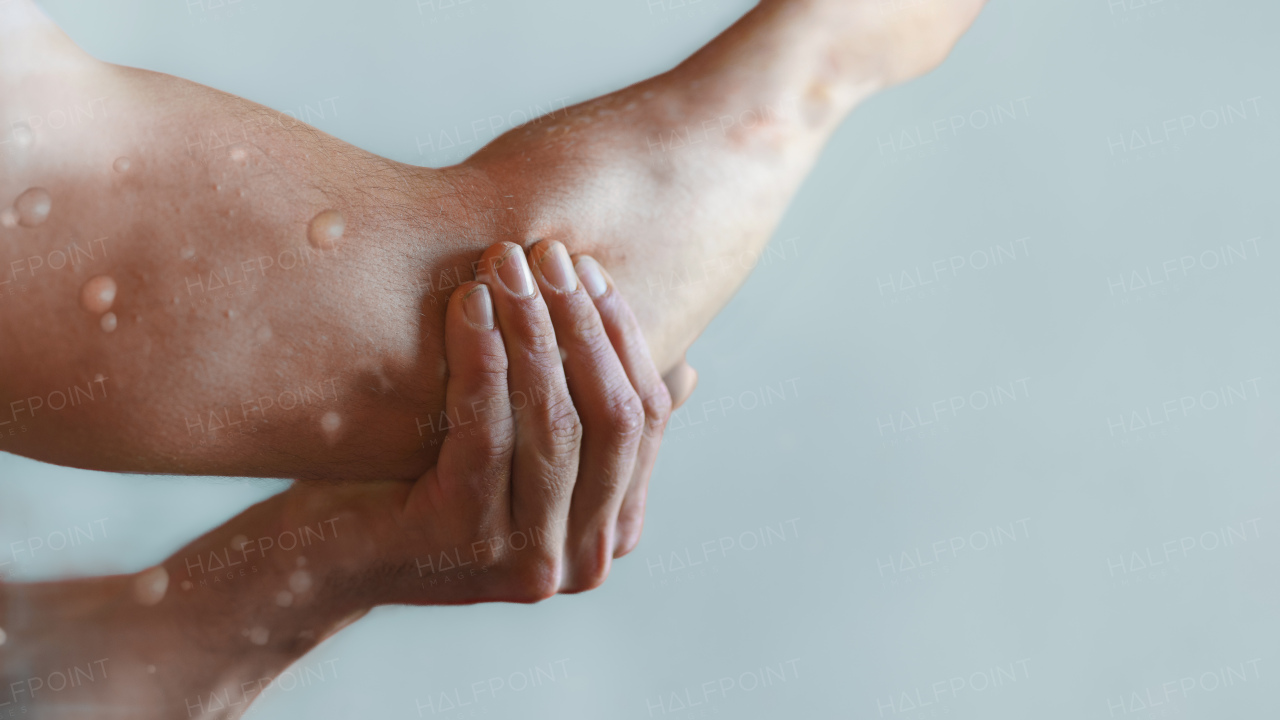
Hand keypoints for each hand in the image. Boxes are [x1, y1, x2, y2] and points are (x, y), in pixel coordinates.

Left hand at [287, 241, 672, 603]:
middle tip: (549, 254)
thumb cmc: (430, 479)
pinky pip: (486, 435)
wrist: (327, 548)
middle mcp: (583, 558)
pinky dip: (482, 360)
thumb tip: (686, 368)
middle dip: (582, 325)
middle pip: (611, 421)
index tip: (590, 269)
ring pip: (553, 425)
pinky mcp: (466, 545)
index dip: (623, 338)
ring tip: (506, 263)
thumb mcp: (526, 444)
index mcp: (612, 531)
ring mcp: (529, 559)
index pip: (645, 421)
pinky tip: (468, 305)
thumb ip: (594, 418)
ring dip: (534, 331)